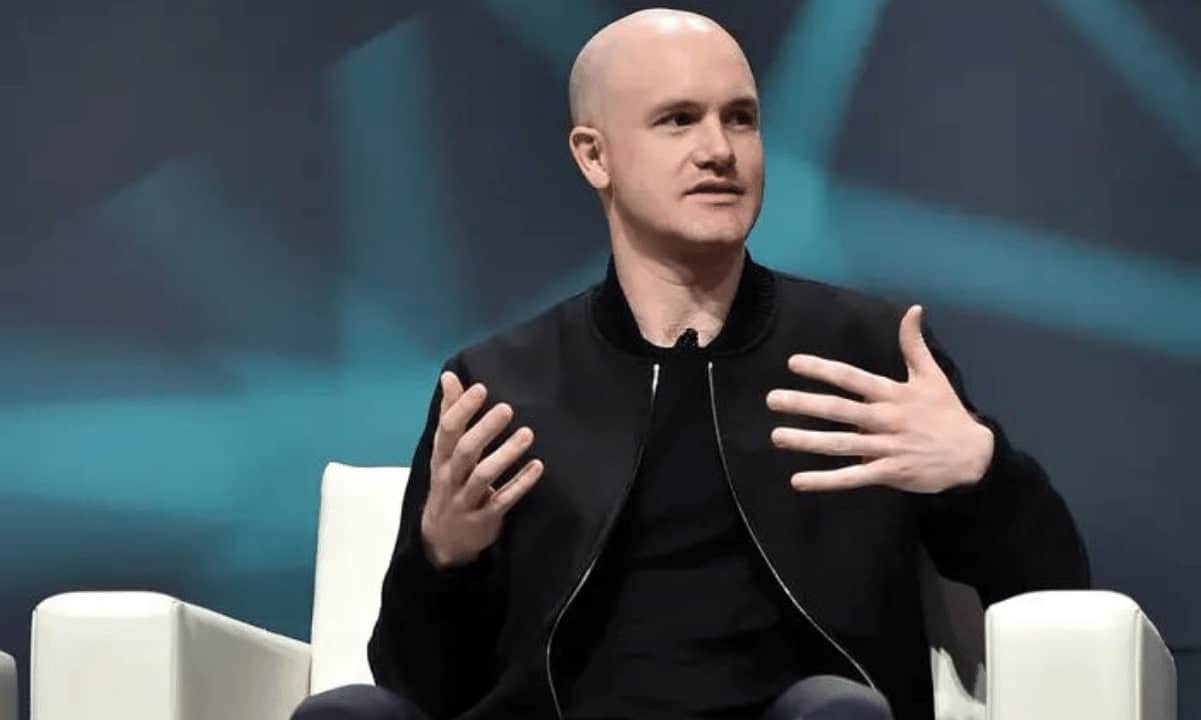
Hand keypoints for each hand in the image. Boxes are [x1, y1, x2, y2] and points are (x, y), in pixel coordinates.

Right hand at [420, 371, 543, 568]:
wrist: (442, 540)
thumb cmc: (448, 483)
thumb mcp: (444, 451)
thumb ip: (449, 414)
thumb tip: (449, 377)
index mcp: (440, 458)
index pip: (447, 430)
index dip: (462, 409)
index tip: (480, 388)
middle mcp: (450, 477)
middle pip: (464, 451)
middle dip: (484, 430)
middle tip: (507, 408)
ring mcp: (466, 500)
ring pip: (483, 476)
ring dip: (506, 455)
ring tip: (527, 434)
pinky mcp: (484, 519)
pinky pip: (503, 500)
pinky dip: (520, 483)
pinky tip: (538, 467)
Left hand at [766, 305, 993, 493]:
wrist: (973, 457)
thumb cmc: (946, 414)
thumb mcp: (933, 376)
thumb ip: (915, 345)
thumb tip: (913, 309)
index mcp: (893, 394)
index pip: (852, 379)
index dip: (823, 370)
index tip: (793, 364)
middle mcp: (886, 419)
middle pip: (839, 410)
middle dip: (804, 405)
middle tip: (771, 400)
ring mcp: (886, 447)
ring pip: (841, 444)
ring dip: (808, 441)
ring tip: (777, 436)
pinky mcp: (889, 472)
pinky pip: (853, 478)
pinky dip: (826, 481)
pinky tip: (799, 480)